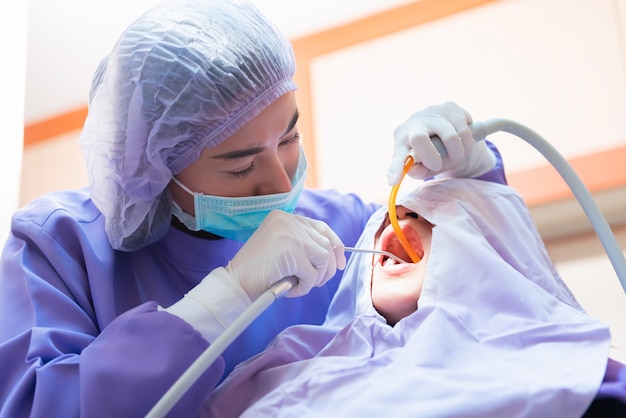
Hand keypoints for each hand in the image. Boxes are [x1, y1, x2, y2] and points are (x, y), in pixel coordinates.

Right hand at [225, 210, 345, 298]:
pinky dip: (305, 287)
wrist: (236, 283)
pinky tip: (289, 289)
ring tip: (298, 285)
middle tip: (317, 282)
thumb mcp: (282, 249)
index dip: (334, 245)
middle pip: (326, 244)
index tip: (339, 263)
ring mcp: (290, 234)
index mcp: (285, 217)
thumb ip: (303, 245)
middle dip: (327, 267)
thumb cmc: (258, 272)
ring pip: (323, 259)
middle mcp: (288, 220)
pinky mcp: (290, 251)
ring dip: (315, 278)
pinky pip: (312, 274)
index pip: (321, 227)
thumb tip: (336, 256)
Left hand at [387, 101, 476, 184]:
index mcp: (402, 140)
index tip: (393, 181)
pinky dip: (468, 142)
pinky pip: (464, 129)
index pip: (398, 155)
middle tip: (439, 165)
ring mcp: (431, 112)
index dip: (395, 169)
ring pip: (451, 137)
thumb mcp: (425, 166)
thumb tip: (414, 170)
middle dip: (432, 156)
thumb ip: (419, 171)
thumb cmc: (431, 153)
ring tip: (456, 154)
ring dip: (459, 153)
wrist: (448, 130)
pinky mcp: (449, 106)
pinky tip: (461, 139)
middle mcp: (414, 122)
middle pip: (419, 138)